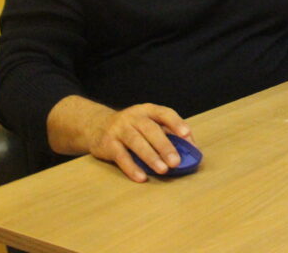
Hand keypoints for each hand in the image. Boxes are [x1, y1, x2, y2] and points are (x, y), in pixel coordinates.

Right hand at [48, 96, 192, 182]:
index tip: (186, 134)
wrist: (95, 125)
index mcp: (147, 110)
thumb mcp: (148, 123)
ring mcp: (119, 129)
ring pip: (136, 142)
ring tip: (163, 170)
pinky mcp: (107, 143)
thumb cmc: (132, 127)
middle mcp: (133, 117)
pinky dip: (131, 167)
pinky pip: (120, 156)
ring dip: (151, 157)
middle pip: (151, 130)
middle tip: (176, 161)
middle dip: (165, 146)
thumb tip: (191, 149)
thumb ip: (168, 133)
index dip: (176, 123)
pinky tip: (141, 177)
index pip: (164, 113)